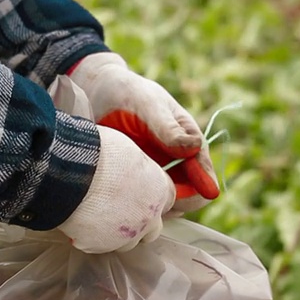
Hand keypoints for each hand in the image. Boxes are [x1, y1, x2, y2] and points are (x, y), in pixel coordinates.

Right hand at [58, 125, 174, 253]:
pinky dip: (93, 237)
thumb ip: (139, 169)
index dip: (153, 197)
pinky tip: (81, 221)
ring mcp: (126, 236)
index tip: (142, 194)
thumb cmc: (98, 153)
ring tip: (97, 216)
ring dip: (117, 233)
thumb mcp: (129, 150)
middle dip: (139, 222)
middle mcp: (148, 217)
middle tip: (119, 209)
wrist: (71, 171)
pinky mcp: (101, 246)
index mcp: (158, 190)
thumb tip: (133, 171)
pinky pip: (100, 245)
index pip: (168, 200)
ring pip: (127, 242)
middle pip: (152, 229)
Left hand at [68, 52, 218, 212]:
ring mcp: (156, 171)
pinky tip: (122, 201)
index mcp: (188, 140)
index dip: (201, 186)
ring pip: (165, 201)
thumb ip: (168, 128)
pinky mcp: (136, 179)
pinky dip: (136, 204)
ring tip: (134, 202)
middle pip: (188, 194)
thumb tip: (194, 148)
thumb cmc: (128, 93)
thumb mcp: (149, 105)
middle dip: (175, 202)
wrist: (96, 93)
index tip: (194, 197)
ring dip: (155, 206)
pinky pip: (142, 200)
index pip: (203, 170)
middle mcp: (176, 160)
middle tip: (153, 203)